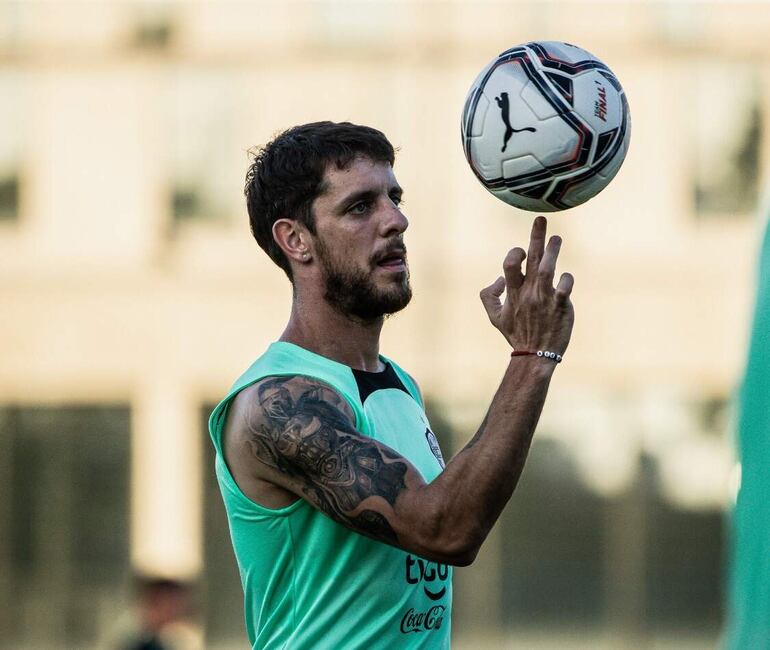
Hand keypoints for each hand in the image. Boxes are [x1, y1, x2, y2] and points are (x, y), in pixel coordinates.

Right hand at [479, 216, 574, 353]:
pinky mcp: (560, 307)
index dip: (514, 254)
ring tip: (557, 238)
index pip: (510, 266)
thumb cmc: (516, 334)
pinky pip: (564, 289)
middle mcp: (528, 293)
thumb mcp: (494, 317)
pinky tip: (566, 277)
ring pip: (547, 270)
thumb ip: (489, 295)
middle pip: (531, 260)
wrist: (535, 355)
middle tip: (541, 220)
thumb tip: (498, 278)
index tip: (521, 252)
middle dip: (536, 238)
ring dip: (552, 252)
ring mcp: (544, 299)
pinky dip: (566, 280)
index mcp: (513, 293)